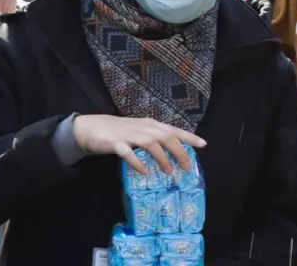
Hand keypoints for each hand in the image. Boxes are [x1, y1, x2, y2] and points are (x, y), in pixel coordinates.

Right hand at [72, 115, 206, 174]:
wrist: (92, 127)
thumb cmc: (121, 131)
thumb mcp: (142, 131)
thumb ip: (156, 138)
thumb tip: (174, 151)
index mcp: (152, 125)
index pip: (174, 130)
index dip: (189, 137)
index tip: (203, 144)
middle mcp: (143, 127)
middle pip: (166, 137)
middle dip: (179, 152)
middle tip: (186, 167)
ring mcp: (130, 135)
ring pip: (151, 144)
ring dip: (162, 158)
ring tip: (168, 171)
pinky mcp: (116, 143)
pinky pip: (128, 153)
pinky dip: (138, 162)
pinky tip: (145, 171)